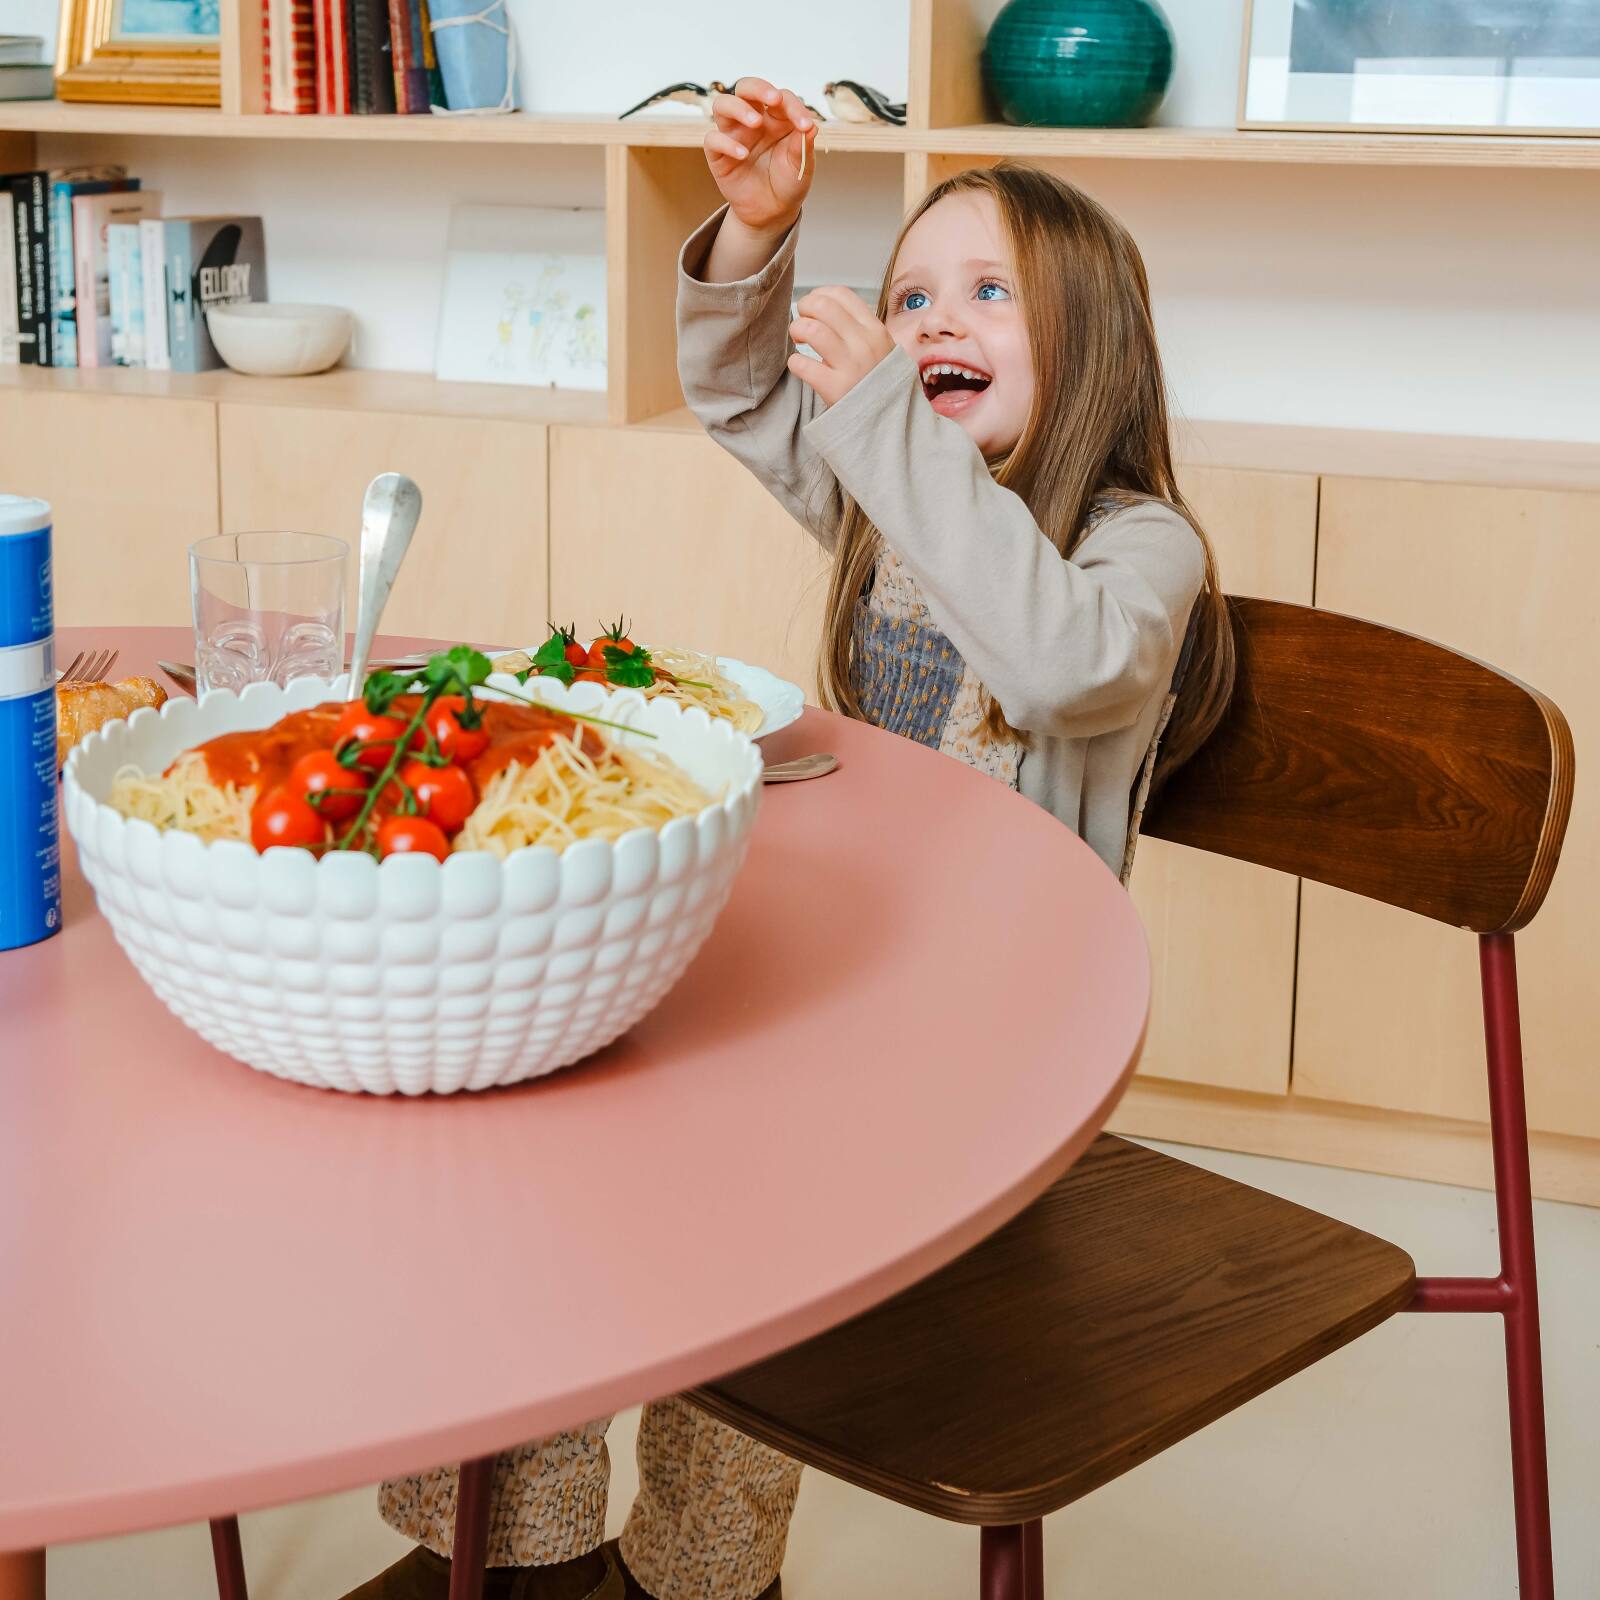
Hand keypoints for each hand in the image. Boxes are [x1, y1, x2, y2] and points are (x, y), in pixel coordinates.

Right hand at [704, 77, 816, 235]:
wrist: (772, 212)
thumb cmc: (788, 183)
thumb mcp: (801, 167)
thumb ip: (803, 146)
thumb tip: (812, 127)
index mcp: (777, 117)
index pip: (782, 98)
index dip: (794, 106)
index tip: (805, 125)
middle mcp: (753, 120)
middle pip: (746, 87)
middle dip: (759, 88)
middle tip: (774, 99)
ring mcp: (734, 134)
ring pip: (723, 104)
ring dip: (738, 108)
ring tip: (755, 123)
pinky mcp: (718, 153)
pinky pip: (713, 139)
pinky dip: (726, 144)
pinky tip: (743, 155)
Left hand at [787, 287, 895, 407]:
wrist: (889, 423)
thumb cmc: (878, 383)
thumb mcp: (881, 348)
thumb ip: (859, 329)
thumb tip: (823, 306)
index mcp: (875, 330)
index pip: (842, 294)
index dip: (820, 294)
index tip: (813, 305)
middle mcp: (864, 344)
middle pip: (823, 306)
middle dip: (804, 308)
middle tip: (801, 320)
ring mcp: (850, 366)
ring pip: (811, 330)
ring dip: (797, 330)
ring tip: (798, 339)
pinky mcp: (835, 389)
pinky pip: (802, 364)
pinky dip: (795, 362)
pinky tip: (801, 365)